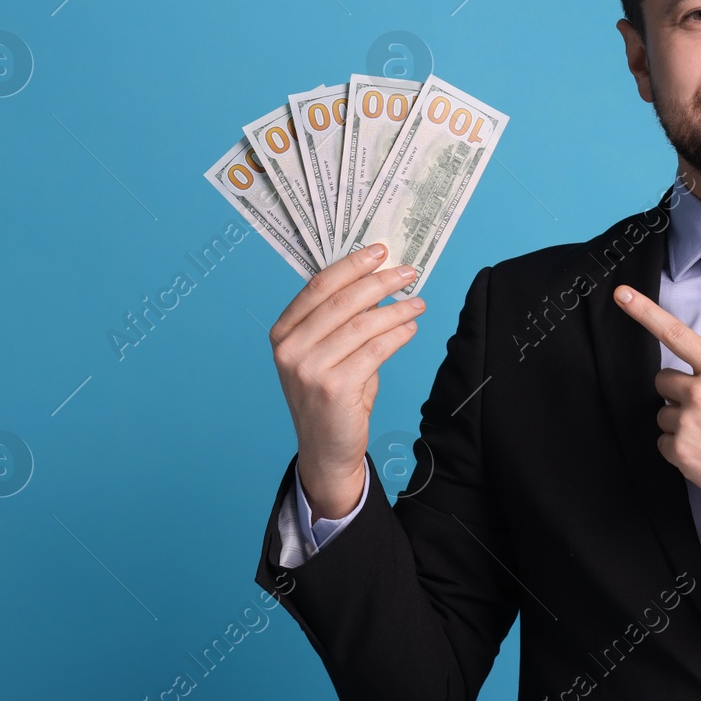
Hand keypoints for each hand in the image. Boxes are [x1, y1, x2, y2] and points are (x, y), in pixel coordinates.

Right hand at [269, 244, 425, 520]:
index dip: (352, 265)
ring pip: (363, 325)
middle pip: (343, 301)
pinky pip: (375, 351)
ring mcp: (308, 370)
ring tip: (417, 302)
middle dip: (380, 281)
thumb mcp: (327, 353)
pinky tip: (411, 327)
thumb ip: (344, 320)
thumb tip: (380, 280)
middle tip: (407, 272)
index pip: (319, 286)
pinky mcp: (333, 389)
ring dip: (396, 309)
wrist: (326, 449)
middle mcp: (289, 349)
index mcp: (283, 333)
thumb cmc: (332, 395)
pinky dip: (398, 335)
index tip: (380, 252)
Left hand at [613, 284, 700, 515]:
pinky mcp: (680, 453)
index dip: (645, 310)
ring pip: (663, 412)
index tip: (622, 294)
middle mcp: (700, 393)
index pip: (676, 333)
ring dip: (681, 420)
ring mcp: (687, 424)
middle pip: (663, 379)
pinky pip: (663, 441)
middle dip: (679, 389)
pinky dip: (680, 447)